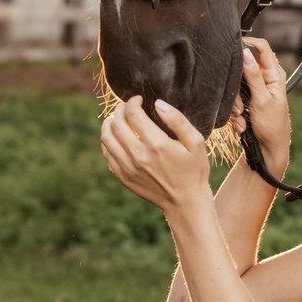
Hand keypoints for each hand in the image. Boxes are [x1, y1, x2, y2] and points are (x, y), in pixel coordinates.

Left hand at [99, 96, 212, 215]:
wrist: (185, 202)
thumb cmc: (194, 170)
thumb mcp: (195, 142)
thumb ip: (178, 120)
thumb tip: (158, 104)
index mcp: (156, 144)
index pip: (133, 114)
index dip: (133, 102)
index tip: (138, 99)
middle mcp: (138, 155)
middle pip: (116, 123)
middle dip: (119, 110)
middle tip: (126, 107)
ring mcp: (128, 167)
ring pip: (106, 138)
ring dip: (109, 124)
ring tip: (117, 119)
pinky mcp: (123, 177)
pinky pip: (107, 153)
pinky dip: (108, 141)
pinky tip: (116, 137)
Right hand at [233, 35, 291, 176]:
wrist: (269, 150)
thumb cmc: (271, 126)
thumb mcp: (262, 100)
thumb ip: (254, 76)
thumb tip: (246, 52)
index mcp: (274, 74)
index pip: (262, 47)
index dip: (248, 42)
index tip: (233, 47)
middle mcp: (265, 78)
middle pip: (243, 67)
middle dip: (237, 87)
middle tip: (240, 106)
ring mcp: (255, 89)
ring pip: (235, 86)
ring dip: (235, 104)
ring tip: (242, 117)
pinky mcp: (247, 101)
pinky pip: (234, 100)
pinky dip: (235, 113)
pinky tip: (241, 124)